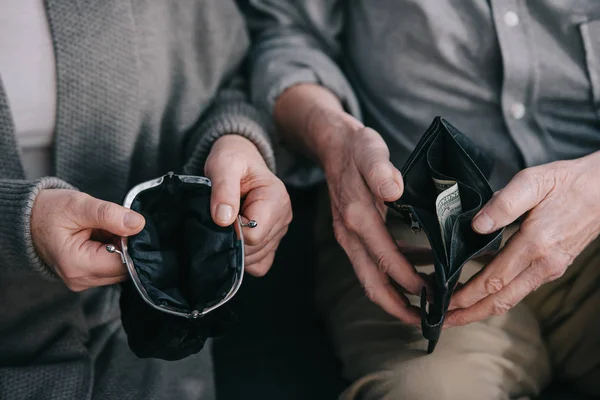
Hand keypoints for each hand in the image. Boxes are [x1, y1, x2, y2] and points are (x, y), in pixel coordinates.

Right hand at [31, 190, 145, 290]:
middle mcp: (81, 279)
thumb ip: (109, 214)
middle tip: (116, 224)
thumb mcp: (79, 205)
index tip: (130, 225)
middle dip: (127, 246)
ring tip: (105, 230)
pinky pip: (111, 266)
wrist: (28, 219)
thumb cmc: (49, 211)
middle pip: (125, 269)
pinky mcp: (87, 276)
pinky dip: (113, 250)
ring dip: (120, 248)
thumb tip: (138, 224)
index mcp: (77, 265)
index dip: (133, 244)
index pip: (124, 264)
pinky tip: (104, 236)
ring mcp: (84, 280)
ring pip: (121, 268)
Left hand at [204, 135, 291, 276]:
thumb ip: (223, 189)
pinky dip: (244, 258)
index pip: (253, 235)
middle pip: (254, 249)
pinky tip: (234, 237)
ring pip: (255, 259)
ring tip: (228, 223)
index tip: (221, 214)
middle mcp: (283, 217)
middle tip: (221, 216)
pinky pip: (259, 265)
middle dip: (232, 240)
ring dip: (236, 248)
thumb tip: (224, 220)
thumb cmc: (233, 159)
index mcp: (276, 199)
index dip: (231, 230)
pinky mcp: (272, 242)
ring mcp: (279, 232)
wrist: (240, 160)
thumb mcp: (224, 165)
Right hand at [310, 108, 426, 323]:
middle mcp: (350, 233)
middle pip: (371, 282)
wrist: (332, 144)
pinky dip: (395, 272)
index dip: (409, 281)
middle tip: (426, 321)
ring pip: (371, 277)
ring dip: (397, 294)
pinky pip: (373, 261)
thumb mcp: (370, 151)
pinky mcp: (353, 233)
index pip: (385, 260)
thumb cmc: (356, 148)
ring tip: (427, 303)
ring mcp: (349, 236)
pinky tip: (421, 266)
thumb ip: (380, 170)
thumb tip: (394, 190)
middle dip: (398, 307)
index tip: (434, 295)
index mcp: (357, 217)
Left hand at [447, 153, 599, 325]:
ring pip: (512, 298)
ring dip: (483, 309)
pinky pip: (521, 288)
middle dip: (470, 314)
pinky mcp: (553, 267)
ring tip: (458, 313)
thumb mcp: (532, 181)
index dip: (468, 294)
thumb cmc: (568, 182)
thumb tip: (477, 225)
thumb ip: (503, 204)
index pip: (494, 279)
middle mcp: (545, 263)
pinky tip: (482, 295)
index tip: (446, 301)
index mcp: (536, 243)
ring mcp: (551, 268)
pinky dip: (499, 297)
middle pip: (502, 300)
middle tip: (444, 321)